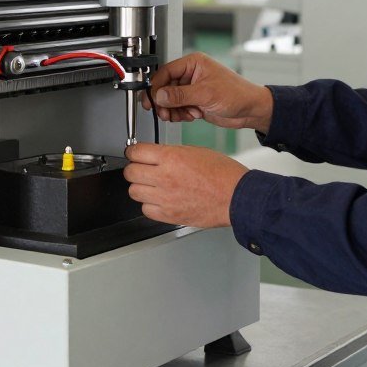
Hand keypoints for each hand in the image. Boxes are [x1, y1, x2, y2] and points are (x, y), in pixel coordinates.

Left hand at [124, 142, 248, 227]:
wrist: (237, 196)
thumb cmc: (222, 174)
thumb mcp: (195, 151)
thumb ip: (171, 153)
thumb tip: (155, 155)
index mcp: (171, 158)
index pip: (135, 152)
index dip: (133, 151)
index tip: (135, 153)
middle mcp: (165, 177)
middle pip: (130, 172)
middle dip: (135, 168)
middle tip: (142, 168)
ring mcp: (165, 198)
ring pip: (134, 192)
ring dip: (141, 187)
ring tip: (152, 185)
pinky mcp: (169, 215)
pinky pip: (146, 210)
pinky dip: (150, 205)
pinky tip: (160, 199)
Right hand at [144, 52, 273, 132]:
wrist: (250, 110)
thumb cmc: (237, 94)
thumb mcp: (205, 93)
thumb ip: (180, 95)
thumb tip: (160, 95)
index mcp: (193, 63)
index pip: (166, 72)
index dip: (156, 86)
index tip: (151, 99)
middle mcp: (191, 74)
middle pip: (165, 87)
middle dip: (164, 102)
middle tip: (162, 112)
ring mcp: (192, 89)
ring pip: (170, 100)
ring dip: (172, 110)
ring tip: (181, 115)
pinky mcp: (194, 101)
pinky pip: (178, 108)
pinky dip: (180, 115)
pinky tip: (190, 115)